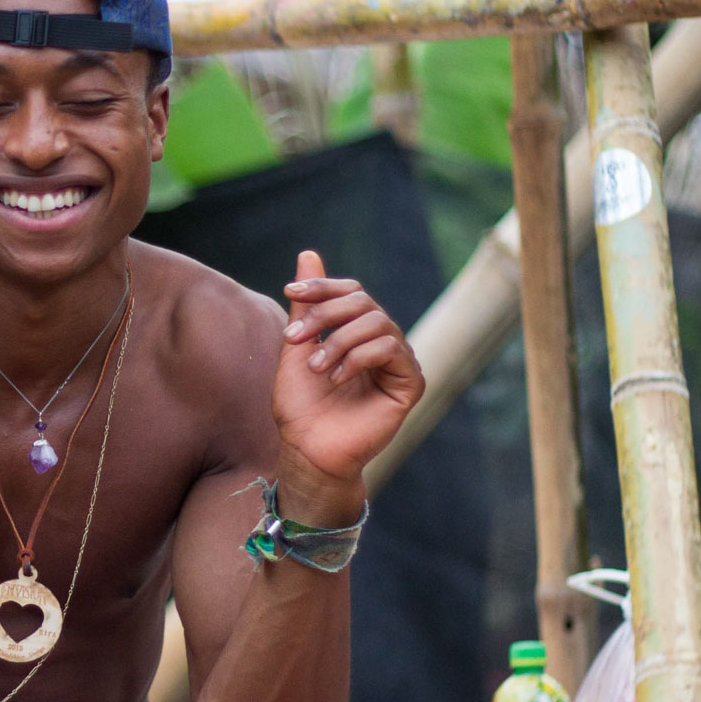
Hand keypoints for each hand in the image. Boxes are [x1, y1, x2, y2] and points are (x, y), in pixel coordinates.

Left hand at [272, 251, 422, 512]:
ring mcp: (398, 362)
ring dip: (339, 341)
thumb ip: (306, 303)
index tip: (290, 290)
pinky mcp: (410, 384)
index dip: (323, 285)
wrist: (307, 449)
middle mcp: (381, 342)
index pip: (351, 292)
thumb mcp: (297, 346)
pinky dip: (359, 358)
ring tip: (316, 368)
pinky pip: (391, 350)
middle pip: (364, 302)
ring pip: (378, 323)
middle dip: (325, 314)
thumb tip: (309, 252)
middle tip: (295, 338)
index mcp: (356, 332)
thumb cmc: (300, 405)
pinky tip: (337, 379)